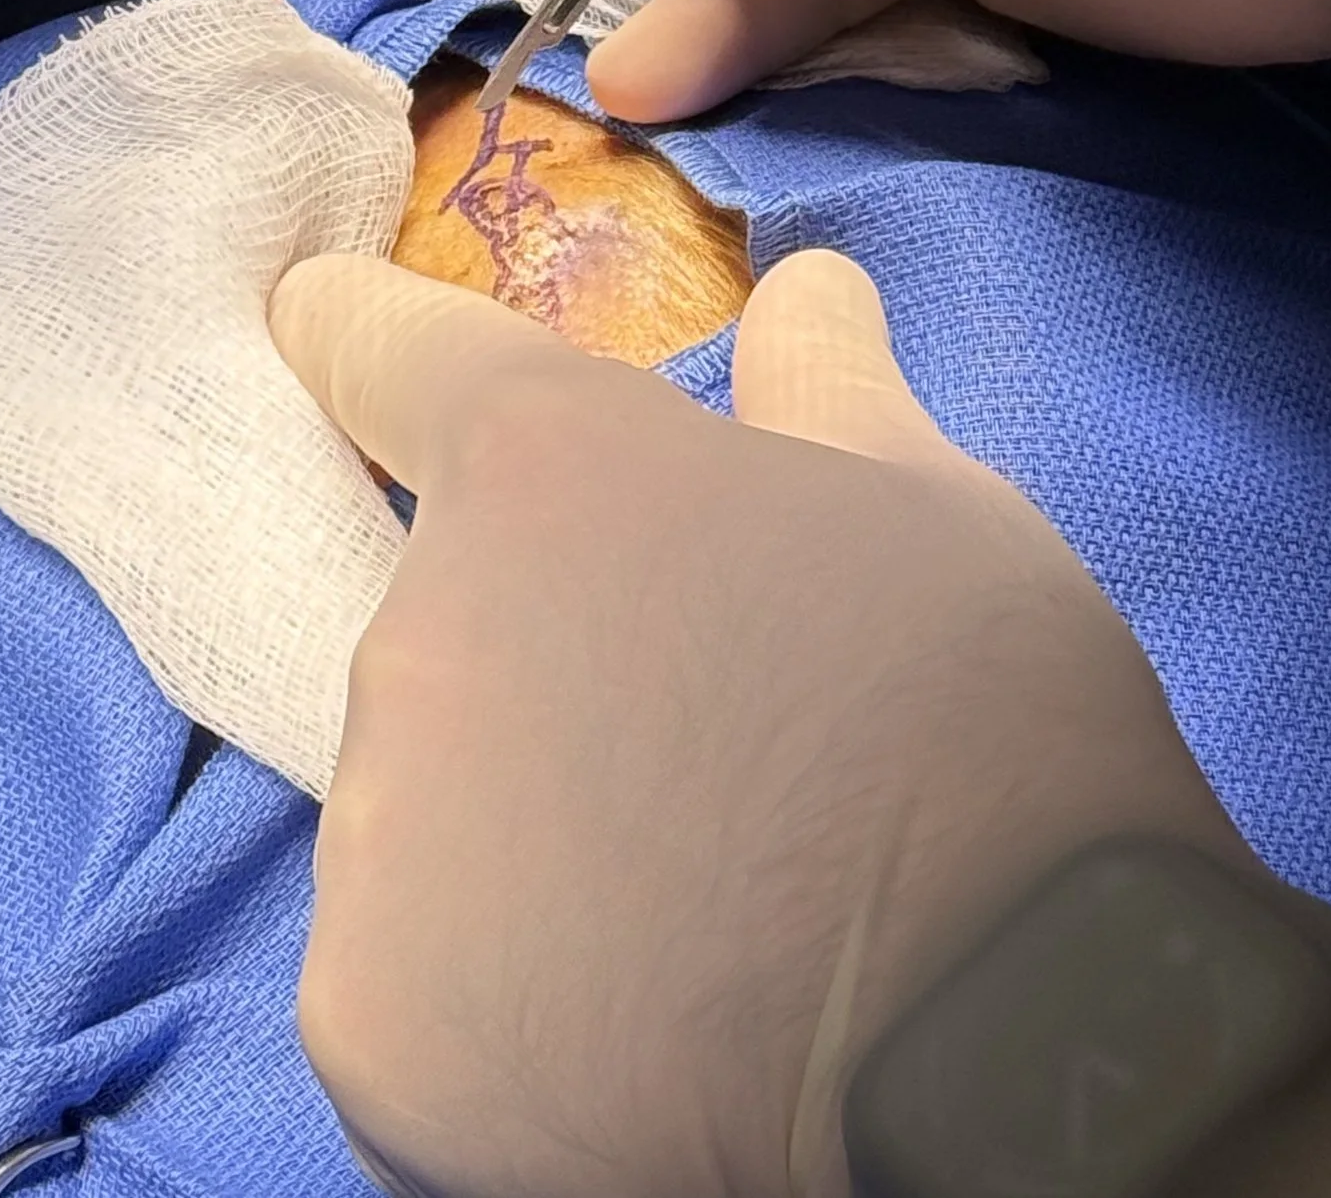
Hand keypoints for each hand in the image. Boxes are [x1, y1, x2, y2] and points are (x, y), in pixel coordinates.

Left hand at [272, 247, 1330, 1197]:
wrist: (1015, 1040)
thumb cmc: (987, 732)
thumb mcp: (934, 506)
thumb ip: (826, 384)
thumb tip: (809, 291)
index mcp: (543, 466)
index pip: (382, 350)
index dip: (354, 331)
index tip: (315, 316)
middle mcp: (419, 630)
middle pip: (440, 624)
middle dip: (538, 666)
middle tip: (692, 744)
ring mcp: (381, 839)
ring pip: (425, 814)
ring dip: (518, 839)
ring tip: (686, 903)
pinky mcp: (372, 1030)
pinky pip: (413, 984)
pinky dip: (498, 1007)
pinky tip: (635, 1022)